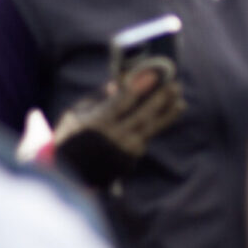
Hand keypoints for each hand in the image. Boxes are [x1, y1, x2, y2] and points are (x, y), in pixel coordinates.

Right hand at [54, 59, 185, 186]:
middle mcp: (113, 137)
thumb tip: (117, 84)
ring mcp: (123, 150)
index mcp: (97, 123)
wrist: (68, 173)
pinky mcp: (130, 159)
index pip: (122, 103)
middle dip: (160, 99)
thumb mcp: (77, 114)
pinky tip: (170, 112)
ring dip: (167, 114)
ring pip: (151, 129)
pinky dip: (158, 124)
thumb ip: (99, 98)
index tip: (152, 74)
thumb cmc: (71, 135)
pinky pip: (146, 137)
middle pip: (142, 116)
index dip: (138, 87)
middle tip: (175, 85)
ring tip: (180, 101)